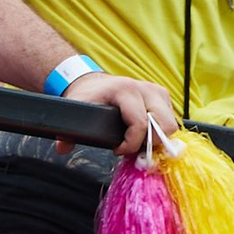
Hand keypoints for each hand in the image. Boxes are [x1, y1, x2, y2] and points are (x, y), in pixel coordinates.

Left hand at [61, 71, 177, 155]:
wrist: (93, 82)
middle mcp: (145, 88)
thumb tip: (63, 147)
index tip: (117, 151)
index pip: (141, 124)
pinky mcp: (161, 96)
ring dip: (158, 139)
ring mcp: (155, 91)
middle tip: (134, 151)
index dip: (131, 145)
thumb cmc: (88, 97)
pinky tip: (146, 137)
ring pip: (171, 123)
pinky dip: (161, 132)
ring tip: (140, 145)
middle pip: (165, 125)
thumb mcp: (77, 110)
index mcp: (126, 90)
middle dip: (151, 144)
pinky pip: (170, 119)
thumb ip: (69, 130)